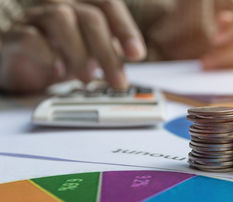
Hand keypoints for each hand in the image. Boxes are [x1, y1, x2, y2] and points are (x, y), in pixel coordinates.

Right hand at [0, 0, 145, 92]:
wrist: (21, 65)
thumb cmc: (61, 57)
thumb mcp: (92, 55)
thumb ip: (111, 55)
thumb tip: (135, 65)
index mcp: (81, 7)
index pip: (108, 5)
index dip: (126, 29)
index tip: (137, 55)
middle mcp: (59, 6)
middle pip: (90, 16)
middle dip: (107, 52)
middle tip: (118, 81)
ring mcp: (35, 18)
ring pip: (60, 18)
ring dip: (79, 52)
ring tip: (87, 77)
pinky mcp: (13, 35)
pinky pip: (30, 36)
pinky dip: (48, 54)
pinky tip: (59, 71)